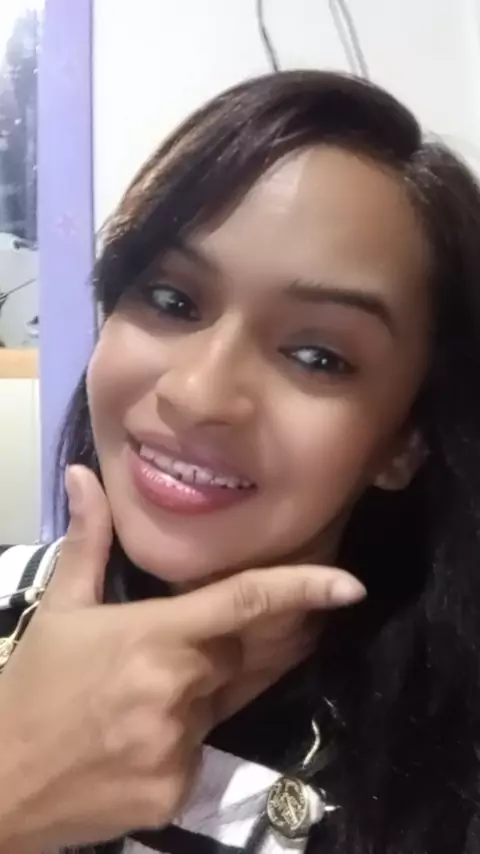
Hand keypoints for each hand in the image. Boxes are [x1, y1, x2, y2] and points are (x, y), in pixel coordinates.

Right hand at [0, 466, 364, 852]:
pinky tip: (141, 731)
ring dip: (205, 687)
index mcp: (153, 636)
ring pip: (224, 701)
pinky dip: (187, 732)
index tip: (351, 584)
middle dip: (233, 642)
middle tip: (202, 637)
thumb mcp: (60, 609)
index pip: (243, 603)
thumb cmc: (33, 685)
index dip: (304, 589)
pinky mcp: (178, 791)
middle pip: (240, 653)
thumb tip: (81, 475)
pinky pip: (203, 747)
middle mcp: (177, 689)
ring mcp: (180, 745)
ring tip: (149, 689)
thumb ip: (87, 540)